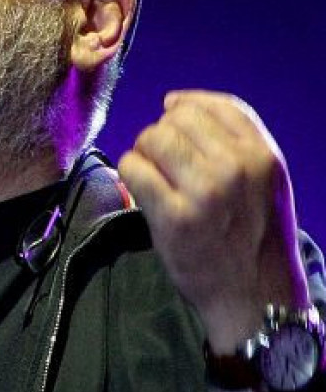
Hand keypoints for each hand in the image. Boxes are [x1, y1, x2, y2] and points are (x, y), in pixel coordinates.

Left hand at [118, 90, 308, 352]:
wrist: (251, 291)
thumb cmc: (249, 230)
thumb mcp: (261, 175)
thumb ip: (230, 132)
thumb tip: (172, 100)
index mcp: (262, 153)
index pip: (209, 105)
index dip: (183, 116)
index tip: (180, 141)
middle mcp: (237, 167)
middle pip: (173, 120)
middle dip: (161, 140)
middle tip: (167, 171)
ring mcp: (206, 192)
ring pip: (150, 139)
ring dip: (143, 156)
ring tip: (156, 181)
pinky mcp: (175, 217)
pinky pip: (132, 168)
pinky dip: (130, 177)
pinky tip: (144, 195)